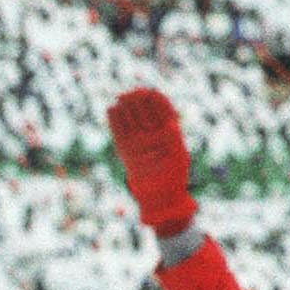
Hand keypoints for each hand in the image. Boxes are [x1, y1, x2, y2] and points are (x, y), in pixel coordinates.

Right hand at [105, 88, 199, 237]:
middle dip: (138, 101)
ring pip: (132, 120)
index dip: (156, 100)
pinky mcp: (126, 149)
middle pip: (145, 112)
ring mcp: (139, 141)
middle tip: (132, 93)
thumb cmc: (173, 178)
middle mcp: (153, 135)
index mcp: (169, 132)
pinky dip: (115, 121)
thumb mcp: (178, 158)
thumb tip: (173, 125)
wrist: (159, 197)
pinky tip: (112, 109)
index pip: (162, 110)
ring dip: (127, 108)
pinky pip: (119, 132)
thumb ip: (174, 141)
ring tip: (121, 98)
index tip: (149, 93)